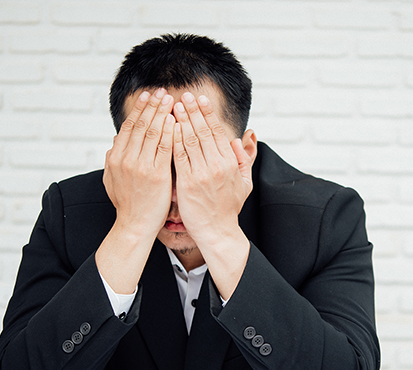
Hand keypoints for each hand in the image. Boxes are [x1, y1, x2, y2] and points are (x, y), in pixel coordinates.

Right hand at [96, 88, 175, 294]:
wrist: (134, 226)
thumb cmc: (127, 204)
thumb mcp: (112, 179)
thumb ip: (113, 159)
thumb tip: (115, 141)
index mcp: (115, 158)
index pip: (129, 126)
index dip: (140, 109)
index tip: (148, 96)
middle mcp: (126, 159)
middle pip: (142, 125)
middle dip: (153, 106)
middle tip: (162, 92)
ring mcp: (141, 166)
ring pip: (153, 133)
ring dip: (163, 113)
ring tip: (172, 100)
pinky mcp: (156, 175)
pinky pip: (165, 148)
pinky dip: (171, 132)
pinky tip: (176, 121)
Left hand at [172, 92, 255, 298]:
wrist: (217, 232)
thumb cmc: (229, 208)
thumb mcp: (245, 183)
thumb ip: (245, 159)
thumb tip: (244, 137)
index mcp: (230, 163)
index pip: (217, 132)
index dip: (207, 114)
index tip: (200, 99)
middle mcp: (217, 165)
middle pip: (203, 131)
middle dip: (192, 111)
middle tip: (184, 95)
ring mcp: (202, 174)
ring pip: (189, 140)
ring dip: (181, 121)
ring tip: (173, 106)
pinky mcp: (187, 184)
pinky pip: (179, 157)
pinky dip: (173, 140)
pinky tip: (167, 128)